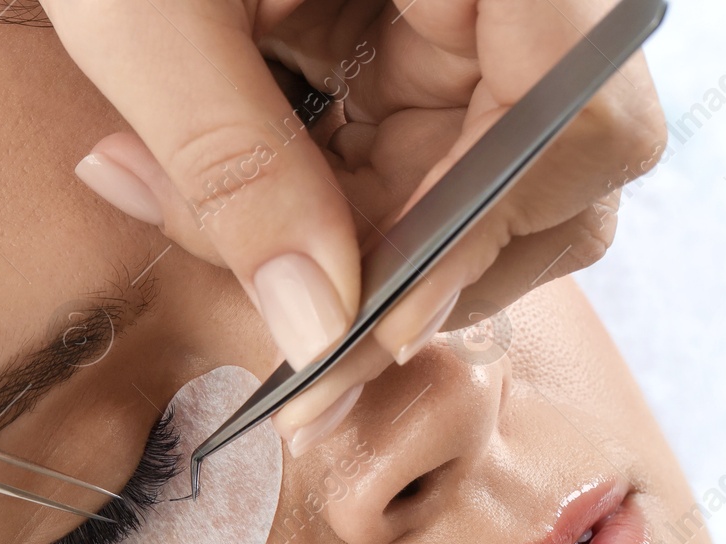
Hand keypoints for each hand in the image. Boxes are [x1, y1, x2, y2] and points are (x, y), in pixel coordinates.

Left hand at [48, 0, 664, 450]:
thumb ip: (234, 169)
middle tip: (294, 306)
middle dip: (422, 257)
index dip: (483, 234)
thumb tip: (319, 329)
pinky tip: (236, 183)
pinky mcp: (434, 25)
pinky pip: (429, 148)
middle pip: (560, 170)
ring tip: (214, 213)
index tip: (372, 323)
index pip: (578, 113)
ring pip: (493, 181)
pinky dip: (338, 196)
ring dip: (367, 238)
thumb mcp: (147, 12)